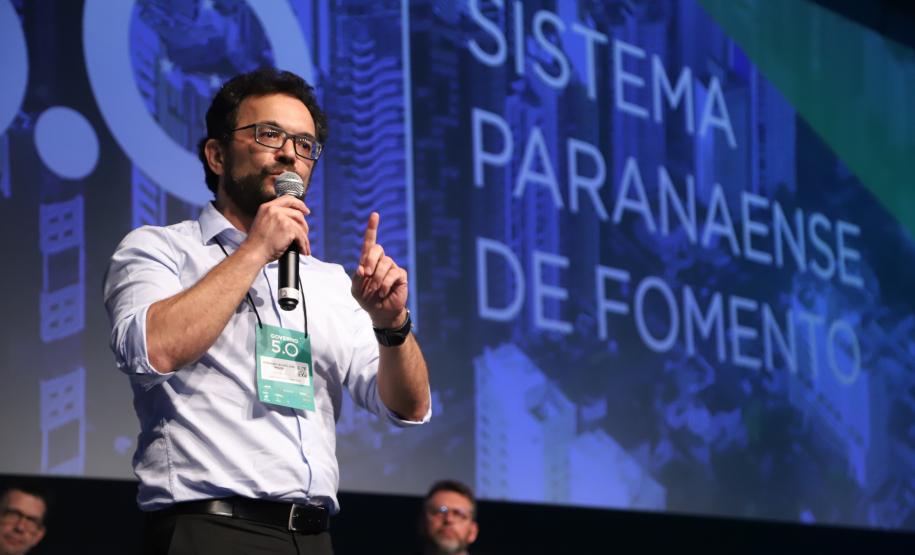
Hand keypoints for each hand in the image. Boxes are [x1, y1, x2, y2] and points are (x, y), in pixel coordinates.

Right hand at [242, 195, 310, 263]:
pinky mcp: (288, 228)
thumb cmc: (257, 243)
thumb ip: (275, 217)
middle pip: (297, 213)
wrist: (253, 253)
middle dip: (304, 225)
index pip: (288, 199)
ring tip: (304, 246)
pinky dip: (304, 244)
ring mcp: (281, 218)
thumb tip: (292, 220)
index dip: (299, 204)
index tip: (306, 211)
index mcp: (267, 207)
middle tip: (305, 233)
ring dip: (304, 238)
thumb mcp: (263, 223)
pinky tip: (303, 250)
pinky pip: (301, 236)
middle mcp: (274, 210)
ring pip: (301, 226)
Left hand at [351, 212, 407, 327]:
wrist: (381, 312)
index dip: (372, 228)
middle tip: (366, 274)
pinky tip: (383, 292)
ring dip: (377, 279)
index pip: (370, 241)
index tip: (375, 215)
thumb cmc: (367, 299)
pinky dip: (385, 285)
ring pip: (384, 264)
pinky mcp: (400, 275)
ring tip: (375, 290)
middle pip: (377, 249)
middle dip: (370, 261)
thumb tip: (362, 267)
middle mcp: (381, 261)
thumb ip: (357, 278)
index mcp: (368, 261)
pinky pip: (392, 274)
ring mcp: (392, 267)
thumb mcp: (356, 289)